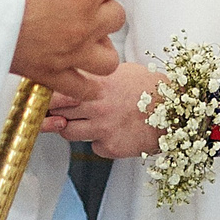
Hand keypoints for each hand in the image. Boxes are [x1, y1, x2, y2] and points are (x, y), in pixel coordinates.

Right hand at [9, 0, 120, 99]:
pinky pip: (82, 89)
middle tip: (85, 9)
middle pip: (116, 18)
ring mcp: (71, 52)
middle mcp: (84, 23)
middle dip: (102, 10)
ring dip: (102, 49)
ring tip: (89, 42)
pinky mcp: (51, 74)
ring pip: (109, 59)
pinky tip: (87, 82)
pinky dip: (88, 88)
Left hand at [45, 60, 164, 158]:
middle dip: (56, 112)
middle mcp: (97, 106)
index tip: (44, 98)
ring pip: (68, 133)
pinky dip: (98, 142)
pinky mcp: (112, 147)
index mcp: (98, 84)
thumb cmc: (150, 89)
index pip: (56, 92)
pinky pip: (93, 147)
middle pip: (57, 113)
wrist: (175, 111)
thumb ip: (94, 79)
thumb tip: (72, 78)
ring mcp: (103, 128)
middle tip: (63, 110)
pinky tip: (113, 132)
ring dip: (74, 128)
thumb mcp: (120, 72)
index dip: (47, 96)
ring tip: (91, 120)